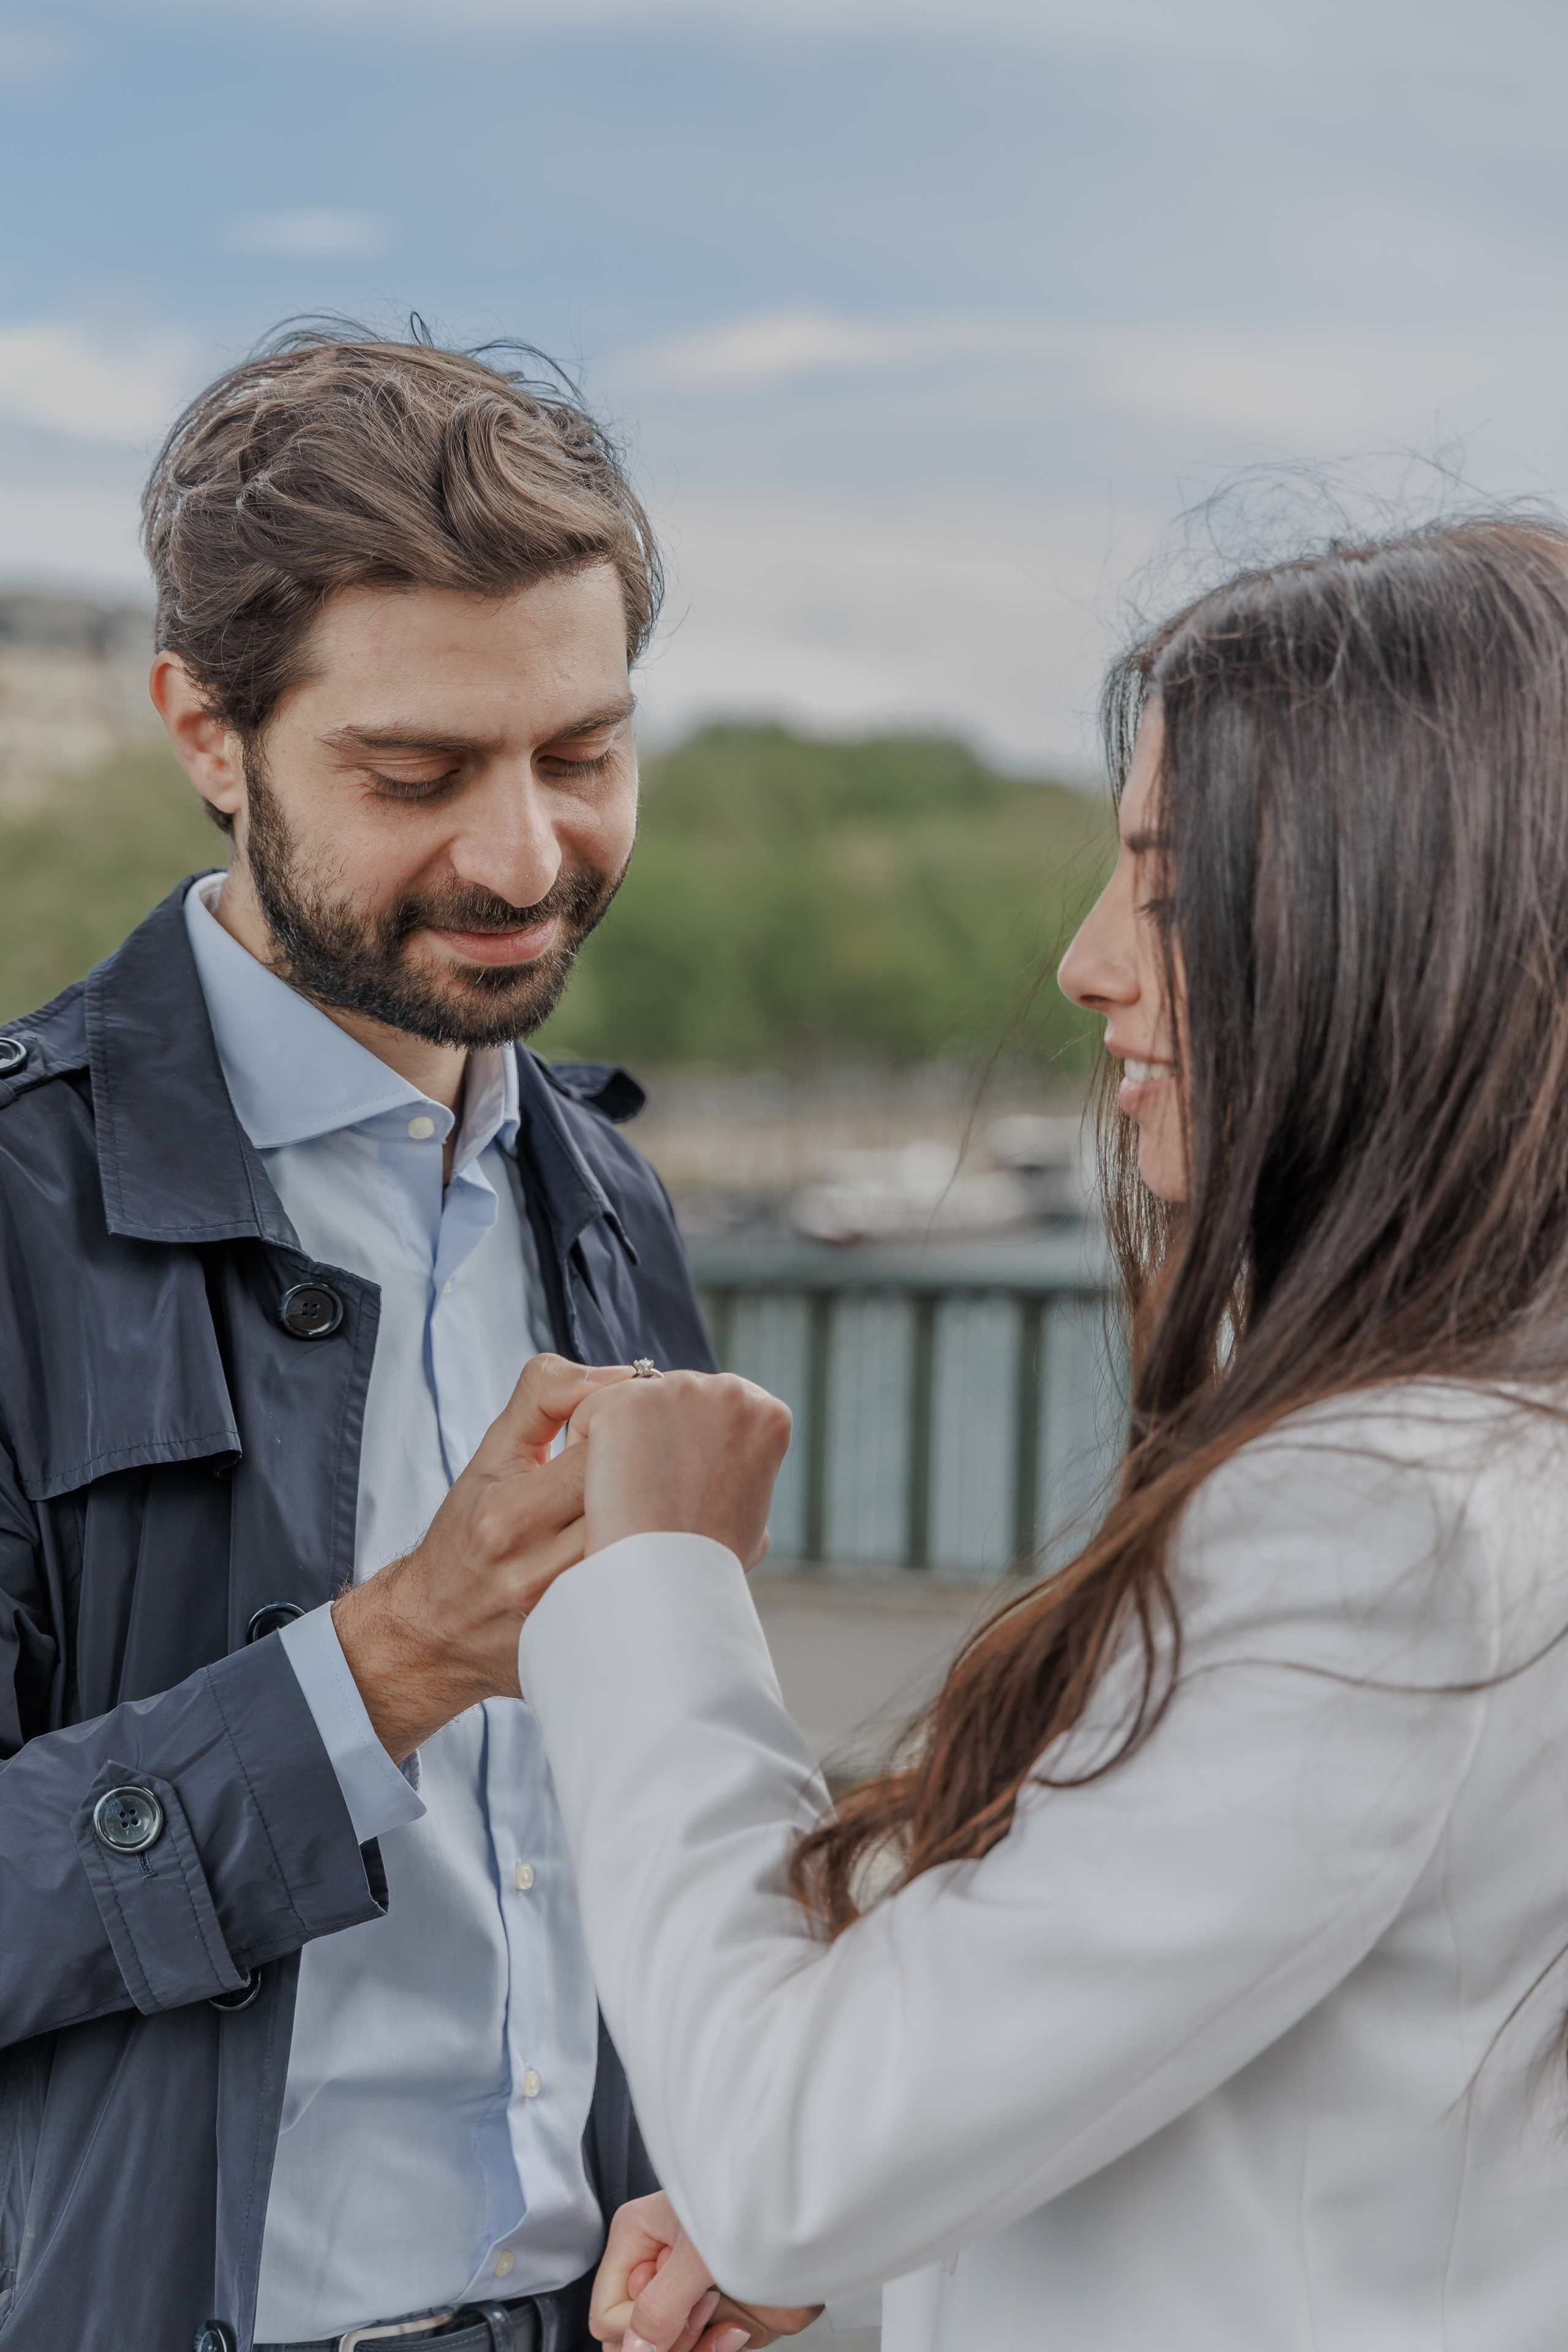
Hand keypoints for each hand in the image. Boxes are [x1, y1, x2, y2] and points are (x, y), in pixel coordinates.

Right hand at [333, 1353, 633, 1759]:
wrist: (433, 1630)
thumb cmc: (468, 1533)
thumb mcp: (491, 1454)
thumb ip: (545, 1397)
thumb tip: (619, 1374)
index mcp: (510, 1511)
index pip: (604, 1451)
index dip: (635, 1430)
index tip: (642, 1426)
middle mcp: (534, 1568)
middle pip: (634, 1503)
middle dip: (661, 1474)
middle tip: (675, 1459)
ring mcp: (564, 1612)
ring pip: (649, 1550)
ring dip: (670, 1517)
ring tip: (670, 1500)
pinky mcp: (586, 1641)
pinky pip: (646, 1592)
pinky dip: (662, 1563)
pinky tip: (663, 1546)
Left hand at [569, 1372, 791, 1566]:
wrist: (672, 1578)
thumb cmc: (708, 1561)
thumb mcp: (752, 1521)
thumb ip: (743, 1484)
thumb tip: (732, 1487)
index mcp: (767, 1414)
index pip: (715, 1409)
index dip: (690, 1448)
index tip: (681, 1488)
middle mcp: (727, 1389)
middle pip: (672, 1398)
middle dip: (653, 1436)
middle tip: (646, 1491)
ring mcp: (675, 1390)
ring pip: (631, 1404)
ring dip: (622, 1440)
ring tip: (627, 1493)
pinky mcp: (623, 1401)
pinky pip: (590, 1415)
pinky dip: (587, 1449)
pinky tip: (602, 1488)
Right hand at [591, 2192, 820, 2351]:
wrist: (803, 2195)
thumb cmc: (750, 2194)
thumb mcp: (700, 2252)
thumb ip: (662, 2304)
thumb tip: (636, 2350)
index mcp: (636, 2238)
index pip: (607, 2317)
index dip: (638, 2329)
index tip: (680, 2312)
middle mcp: (657, 2264)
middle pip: (641, 2337)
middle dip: (676, 2339)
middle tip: (708, 2309)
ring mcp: (687, 2287)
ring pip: (675, 2346)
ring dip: (707, 2342)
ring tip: (730, 2310)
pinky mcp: (716, 2303)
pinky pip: (709, 2345)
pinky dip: (728, 2341)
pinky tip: (741, 2323)